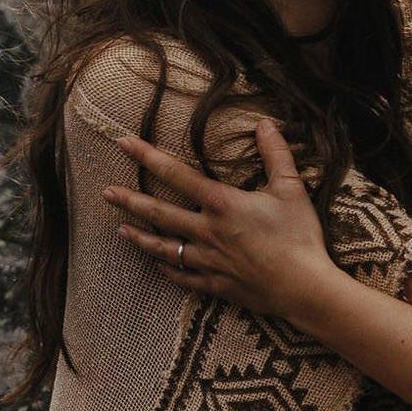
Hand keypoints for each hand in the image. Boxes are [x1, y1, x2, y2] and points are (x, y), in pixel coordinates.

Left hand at [103, 119, 340, 318]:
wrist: (305, 288)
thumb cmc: (300, 236)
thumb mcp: (291, 189)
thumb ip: (275, 154)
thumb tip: (265, 123)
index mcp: (222, 204)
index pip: (177, 174)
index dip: (148, 156)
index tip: (124, 143)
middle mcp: (208, 231)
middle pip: (160, 213)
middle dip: (130, 201)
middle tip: (106, 192)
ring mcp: (209, 261)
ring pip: (165, 248)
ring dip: (141, 238)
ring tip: (121, 230)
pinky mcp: (217, 284)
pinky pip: (184, 277)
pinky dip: (168, 270)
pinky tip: (157, 265)